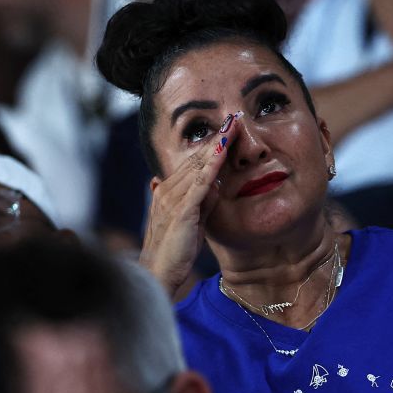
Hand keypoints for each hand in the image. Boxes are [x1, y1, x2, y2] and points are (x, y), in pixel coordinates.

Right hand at [139, 114, 237, 292]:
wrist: (157, 274)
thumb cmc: (174, 252)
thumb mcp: (193, 223)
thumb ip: (202, 203)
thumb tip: (215, 185)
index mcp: (167, 191)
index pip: (192, 163)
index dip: (211, 146)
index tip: (227, 130)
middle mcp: (167, 190)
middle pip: (196, 158)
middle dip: (216, 138)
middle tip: (235, 118)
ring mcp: (172, 199)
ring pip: (198, 165)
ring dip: (217, 145)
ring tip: (233, 125)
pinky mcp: (182, 210)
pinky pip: (199, 182)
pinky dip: (212, 164)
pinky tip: (223, 150)